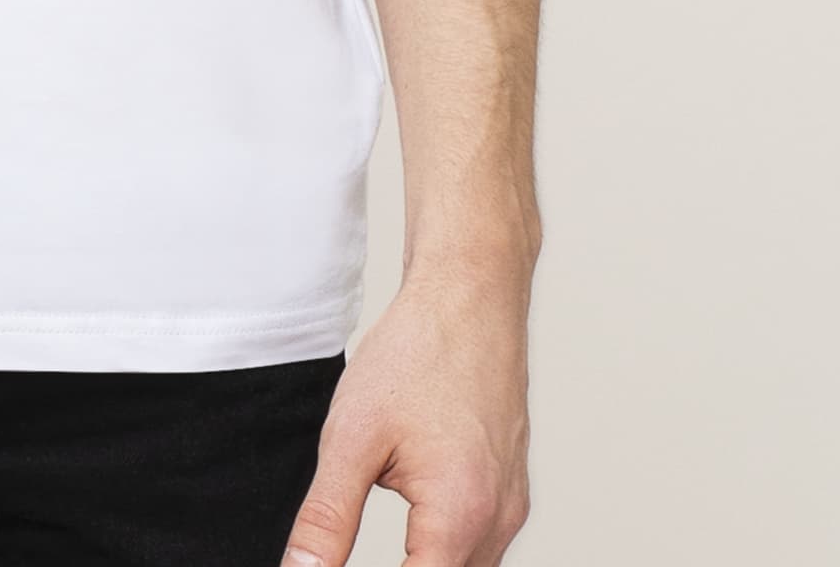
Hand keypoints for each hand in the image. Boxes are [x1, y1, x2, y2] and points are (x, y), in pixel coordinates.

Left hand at [282, 261, 532, 566]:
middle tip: (340, 551)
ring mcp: (511, 507)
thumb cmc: (416, 354)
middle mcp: (497, 521)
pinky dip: (444, 547)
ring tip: (385, 531)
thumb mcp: (352, 437)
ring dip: (424, 564)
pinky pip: (480, 544)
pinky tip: (415, 522)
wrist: (469, 299)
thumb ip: (328, 517)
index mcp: (461, 515)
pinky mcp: (511, 491)